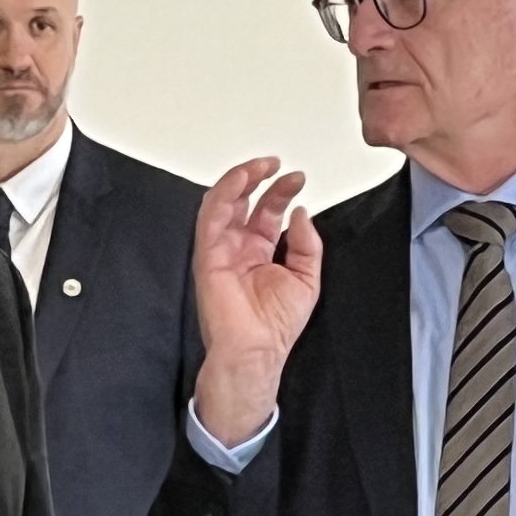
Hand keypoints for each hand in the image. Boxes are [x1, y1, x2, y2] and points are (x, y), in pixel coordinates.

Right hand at [190, 158, 321, 448]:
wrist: (256, 350)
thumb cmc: (275, 327)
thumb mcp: (306, 278)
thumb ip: (307, 244)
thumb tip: (301, 213)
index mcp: (260, 253)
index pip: (268, 212)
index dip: (281, 192)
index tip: (298, 179)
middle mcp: (239, 249)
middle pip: (245, 202)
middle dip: (260, 179)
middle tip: (276, 165)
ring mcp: (222, 251)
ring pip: (223, 204)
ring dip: (240, 180)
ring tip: (259, 167)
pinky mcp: (208, 256)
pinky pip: (210, 218)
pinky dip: (223, 195)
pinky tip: (240, 181)